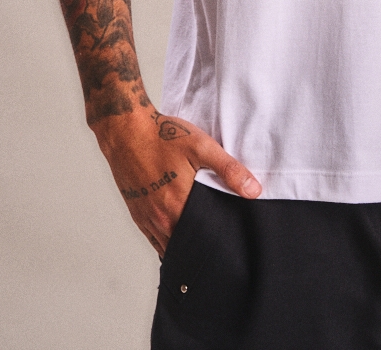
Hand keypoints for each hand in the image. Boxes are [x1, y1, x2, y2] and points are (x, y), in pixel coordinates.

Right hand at [91, 107, 261, 254]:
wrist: (126, 131)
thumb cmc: (163, 136)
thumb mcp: (202, 147)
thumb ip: (229, 170)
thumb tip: (254, 191)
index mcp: (179, 206)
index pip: (203, 240)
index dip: (217, 246)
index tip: (229, 248)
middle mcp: (161, 218)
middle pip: (186, 246)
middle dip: (202, 249)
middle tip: (219, 250)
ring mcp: (147, 218)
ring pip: (168, 246)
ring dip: (184, 247)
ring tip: (201, 246)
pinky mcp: (137, 213)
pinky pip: (154, 239)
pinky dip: (166, 242)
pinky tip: (178, 238)